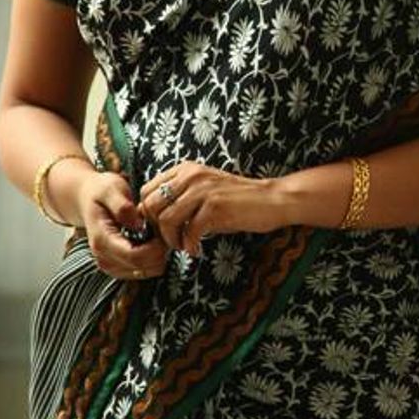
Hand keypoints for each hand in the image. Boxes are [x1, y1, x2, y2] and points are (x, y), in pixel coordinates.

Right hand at [75, 170, 168, 279]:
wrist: (87, 199)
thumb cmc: (100, 192)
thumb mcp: (110, 189)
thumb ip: (122, 206)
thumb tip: (137, 223)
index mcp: (102, 240)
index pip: (134, 257)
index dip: (155, 248)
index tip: (163, 232)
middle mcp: (104, 258)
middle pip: (142, 267)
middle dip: (159, 251)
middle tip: (162, 230)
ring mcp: (110, 266)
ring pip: (146, 272)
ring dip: (157, 255)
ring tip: (154, 234)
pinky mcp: (118, 268)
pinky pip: (144, 271)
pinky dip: (153, 258)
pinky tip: (150, 241)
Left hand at [139, 161, 286, 252]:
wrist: (272, 200)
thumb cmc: (237, 201)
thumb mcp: (205, 191)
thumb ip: (181, 199)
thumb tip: (154, 221)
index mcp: (185, 170)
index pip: (147, 191)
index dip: (148, 215)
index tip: (160, 230)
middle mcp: (190, 176)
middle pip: (151, 205)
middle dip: (156, 229)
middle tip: (170, 241)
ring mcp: (202, 190)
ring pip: (166, 219)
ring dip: (171, 240)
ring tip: (184, 246)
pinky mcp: (214, 207)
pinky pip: (188, 231)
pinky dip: (189, 245)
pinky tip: (197, 249)